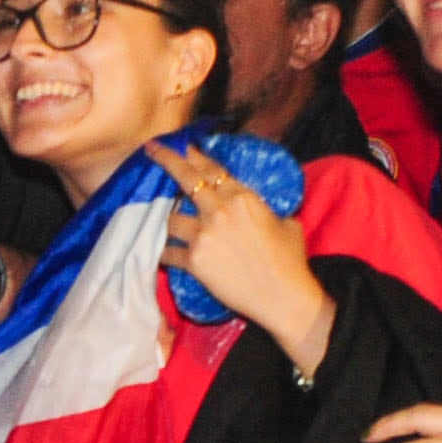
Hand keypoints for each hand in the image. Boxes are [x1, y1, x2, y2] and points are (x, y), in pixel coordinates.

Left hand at [143, 141, 336, 374]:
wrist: (283, 296)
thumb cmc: (290, 260)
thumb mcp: (286, 222)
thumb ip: (265, 209)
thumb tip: (259, 208)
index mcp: (243, 198)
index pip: (213, 171)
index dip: (195, 156)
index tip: (184, 146)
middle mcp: (219, 211)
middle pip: (186, 179)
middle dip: (166, 160)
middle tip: (151, 150)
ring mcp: (204, 236)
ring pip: (171, 219)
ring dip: (170, 221)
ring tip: (170, 224)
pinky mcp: (194, 262)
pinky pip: (169, 253)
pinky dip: (165, 254)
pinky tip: (162, 255)